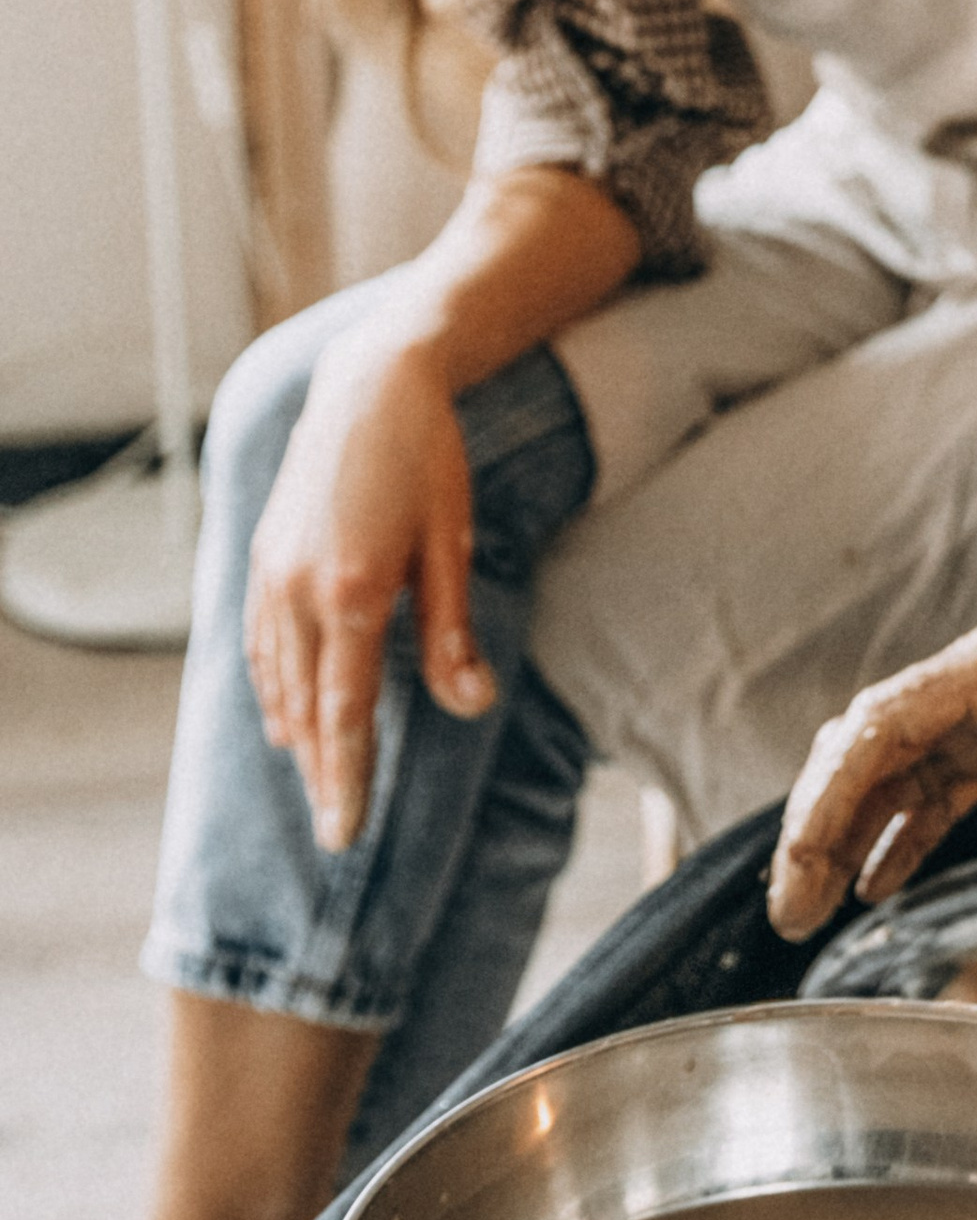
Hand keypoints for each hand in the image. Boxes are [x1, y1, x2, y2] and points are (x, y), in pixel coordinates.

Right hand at [244, 333, 495, 852]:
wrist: (371, 384)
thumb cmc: (428, 461)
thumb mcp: (453, 544)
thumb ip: (452, 633)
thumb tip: (472, 706)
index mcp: (352, 591)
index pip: (345, 713)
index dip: (346, 779)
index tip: (346, 834)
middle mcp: (298, 590)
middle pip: (307, 709)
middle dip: (323, 774)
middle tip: (337, 836)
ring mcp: (270, 574)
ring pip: (278, 682)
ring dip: (299, 738)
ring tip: (318, 787)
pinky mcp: (261, 558)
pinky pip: (261, 645)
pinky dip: (274, 691)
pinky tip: (286, 722)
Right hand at [767, 555, 976, 940]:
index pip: (883, 727)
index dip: (835, 793)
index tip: (802, 855)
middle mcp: (964, 694)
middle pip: (862, 758)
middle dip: (817, 831)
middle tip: (789, 914)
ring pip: (886, 781)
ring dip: (843, 841)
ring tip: (806, 916)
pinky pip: (932, 795)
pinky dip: (899, 838)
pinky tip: (874, 888)